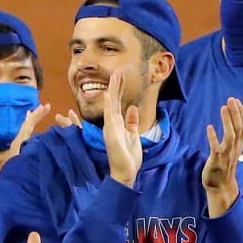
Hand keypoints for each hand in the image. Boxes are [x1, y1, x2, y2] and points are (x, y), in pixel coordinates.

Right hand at [101, 72, 143, 188]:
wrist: (126, 171)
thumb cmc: (128, 156)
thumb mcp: (133, 135)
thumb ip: (132, 121)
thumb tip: (133, 108)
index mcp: (118, 124)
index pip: (117, 103)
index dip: (118, 90)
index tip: (120, 77)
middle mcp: (112, 123)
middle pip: (113, 100)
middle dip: (116, 85)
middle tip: (117, 71)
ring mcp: (111, 127)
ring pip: (111, 104)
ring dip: (113, 89)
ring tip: (115, 75)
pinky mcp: (111, 132)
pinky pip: (109, 115)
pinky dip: (108, 104)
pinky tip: (108, 93)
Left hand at [202, 99, 242, 218]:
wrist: (221, 186)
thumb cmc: (226, 163)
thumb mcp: (235, 144)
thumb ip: (241, 126)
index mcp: (239, 144)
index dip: (241, 113)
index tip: (236, 100)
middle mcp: (235, 148)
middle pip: (238, 128)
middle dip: (235, 114)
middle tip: (231, 100)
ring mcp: (226, 155)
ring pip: (230, 136)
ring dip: (227, 121)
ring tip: (223, 108)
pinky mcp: (217, 161)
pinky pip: (216, 148)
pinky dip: (213, 138)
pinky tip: (209, 127)